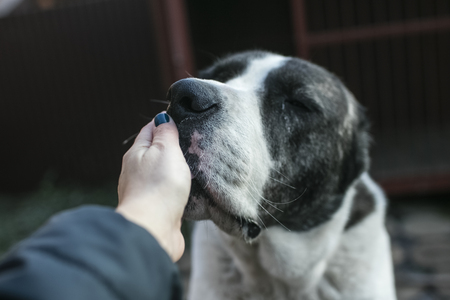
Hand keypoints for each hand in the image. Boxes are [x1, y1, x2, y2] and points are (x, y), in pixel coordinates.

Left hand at [116, 112, 190, 261]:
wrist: (152, 230)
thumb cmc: (159, 187)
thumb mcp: (166, 151)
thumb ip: (166, 133)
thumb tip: (162, 117)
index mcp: (136, 153)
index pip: (150, 129)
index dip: (165, 122)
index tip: (182, 120)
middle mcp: (136, 171)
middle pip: (155, 152)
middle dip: (172, 148)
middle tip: (192, 144)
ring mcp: (145, 191)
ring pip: (161, 174)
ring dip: (175, 171)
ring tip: (193, 167)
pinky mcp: (155, 209)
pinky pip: (167, 193)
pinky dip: (176, 190)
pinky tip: (187, 191)